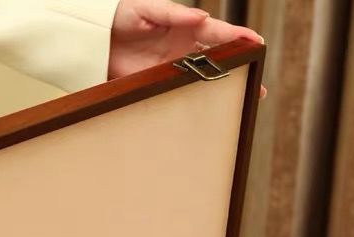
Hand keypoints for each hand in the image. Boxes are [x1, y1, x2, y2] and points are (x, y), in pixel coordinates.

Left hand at [109, 0, 264, 94]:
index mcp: (185, 26)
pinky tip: (209, 110)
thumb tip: (202, 16)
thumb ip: (173, 14)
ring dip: (223, 89)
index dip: (239, 38)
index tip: (257, 45)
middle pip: (219, 59)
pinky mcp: (160, 83)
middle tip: (258, 86)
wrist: (95, 39)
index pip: (218, 32)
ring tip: (243, 100)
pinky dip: (196, 100)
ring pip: (205, 78)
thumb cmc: (121, 16)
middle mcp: (184, 47)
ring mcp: (174, 67)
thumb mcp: (146, 10)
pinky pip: (182, 93)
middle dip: (240, 70)